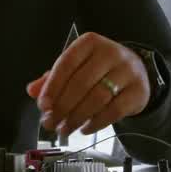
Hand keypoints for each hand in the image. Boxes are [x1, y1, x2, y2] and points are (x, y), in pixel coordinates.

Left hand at [26, 32, 148, 138]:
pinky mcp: (138, 91)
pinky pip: (114, 111)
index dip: (52, 86)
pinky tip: (84, 129)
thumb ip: (53, 78)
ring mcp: (127, 71)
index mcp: (90, 43)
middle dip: (62, 107)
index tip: (43, 105)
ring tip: (64, 129)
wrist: (137, 72)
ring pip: (97, 98)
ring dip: (77, 118)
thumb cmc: (100, 70)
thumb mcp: (77, 67)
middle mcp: (110, 53)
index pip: (66, 63)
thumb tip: (32, 91)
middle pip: (81, 83)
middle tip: (51, 123)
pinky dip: (96, 123)